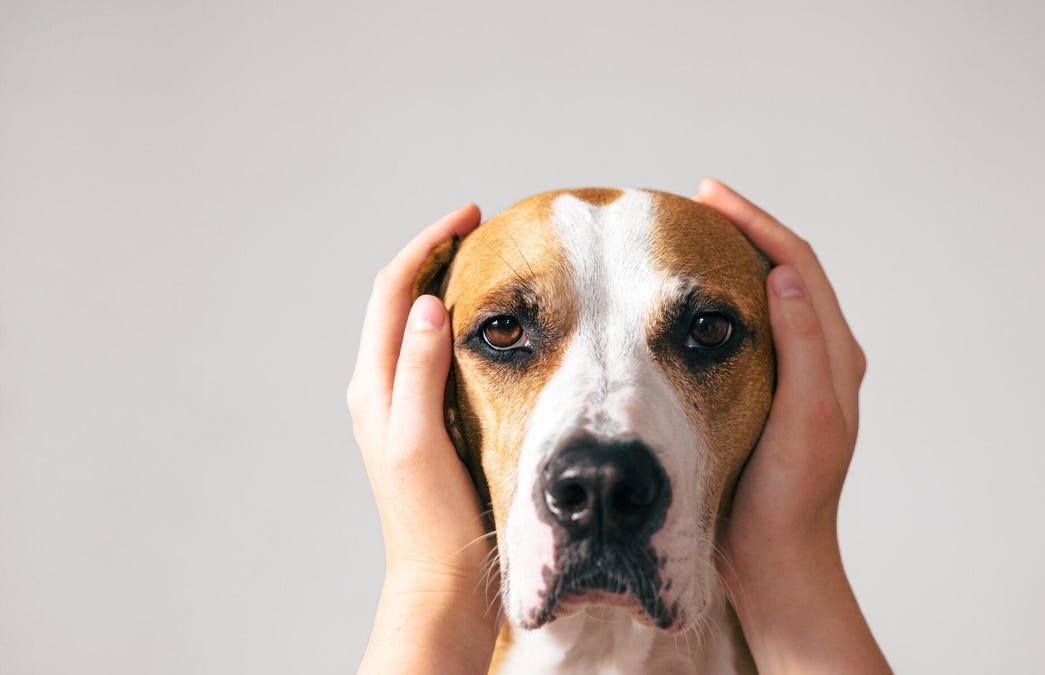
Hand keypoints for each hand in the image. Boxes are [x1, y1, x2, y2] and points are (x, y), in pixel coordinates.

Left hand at [346, 204, 496, 673]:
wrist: (440, 581)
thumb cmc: (432, 520)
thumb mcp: (421, 440)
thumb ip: (419, 371)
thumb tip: (427, 304)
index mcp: (373, 387)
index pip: (393, 292)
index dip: (427, 245)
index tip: (470, 217)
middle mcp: (380, 390)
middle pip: (399, 301)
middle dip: (435, 256)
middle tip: (481, 230)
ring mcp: (400, 406)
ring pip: (414, 325)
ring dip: (443, 286)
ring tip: (486, 264)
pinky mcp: (424, 422)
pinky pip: (432, 354)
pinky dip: (456, 325)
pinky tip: (490, 328)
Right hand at [697, 179, 889, 673]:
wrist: (776, 557)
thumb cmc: (789, 496)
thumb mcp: (805, 419)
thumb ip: (804, 347)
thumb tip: (782, 276)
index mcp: (835, 356)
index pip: (797, 265)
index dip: (756, 223)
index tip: (708, 195)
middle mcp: (820, 358)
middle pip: (784, 270)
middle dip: (742, 230)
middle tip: (694, 203)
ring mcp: (793, 375)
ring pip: (764, 297)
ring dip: (732, 260)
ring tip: (689, 237)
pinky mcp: (766, 393)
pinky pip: (744, 329)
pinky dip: (719, 301)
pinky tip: (686, 302)